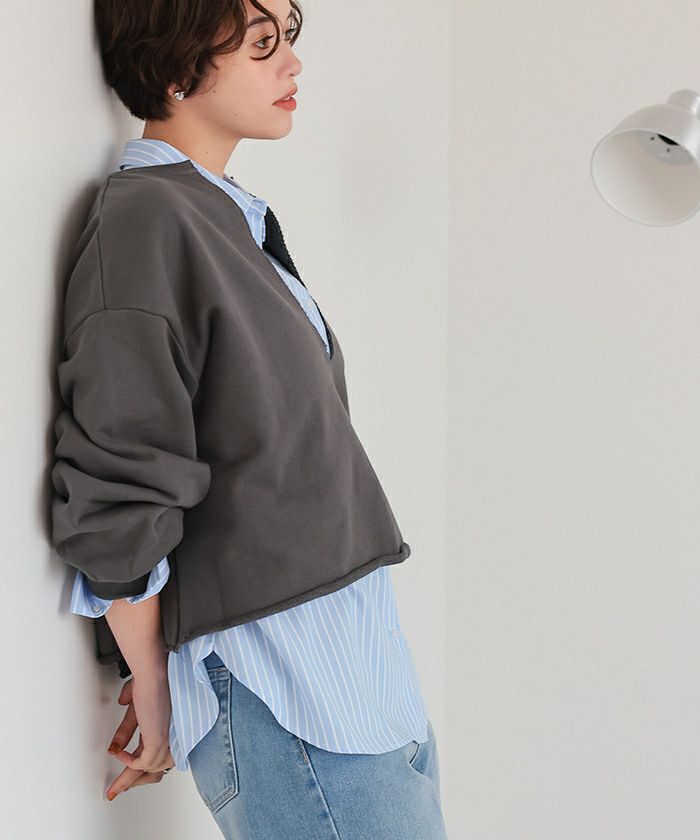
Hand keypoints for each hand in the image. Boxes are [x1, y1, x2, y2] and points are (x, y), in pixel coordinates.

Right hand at [105, 673, 174, 800]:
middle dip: (134, 782)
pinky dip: (128, 763)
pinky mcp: (158, 740)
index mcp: (169, 728)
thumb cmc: (150, 680)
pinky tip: (119, 756)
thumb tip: (116, 744)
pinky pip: (142, 763)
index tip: (127, 776)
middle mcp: (172, 735)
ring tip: (116, 784)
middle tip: (115, 790)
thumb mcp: (134, 709)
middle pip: (157, 768)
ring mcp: (167, 739)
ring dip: (130, 778)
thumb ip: (126, 728)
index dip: (142, 768)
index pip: (160, 756)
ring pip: (150, 769)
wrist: (153, 673)